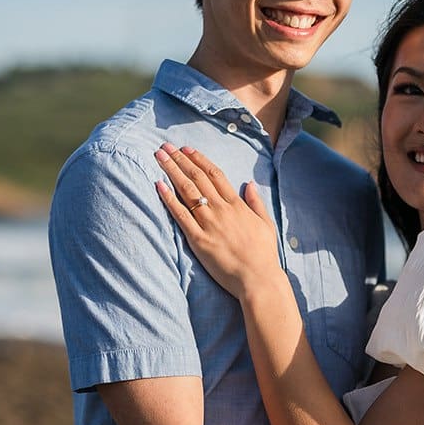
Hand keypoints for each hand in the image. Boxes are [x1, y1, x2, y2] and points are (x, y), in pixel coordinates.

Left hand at [155, 143, 282, 298]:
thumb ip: (256, 202)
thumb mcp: (265, 223)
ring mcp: (209, 223)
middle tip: (165, 146)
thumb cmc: (264, 254)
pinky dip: (168, 199)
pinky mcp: (198, 240)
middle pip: (197, 177)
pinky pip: (180, 215)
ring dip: (171, 171)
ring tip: (159, 157)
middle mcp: (221, 209)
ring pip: (187, 190)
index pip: (214, 174)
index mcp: (237, 204)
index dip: (199, 159)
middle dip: (179, 159)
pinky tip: (158, 185)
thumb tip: (250, 184)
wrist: (258, 278)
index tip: (186, 149)